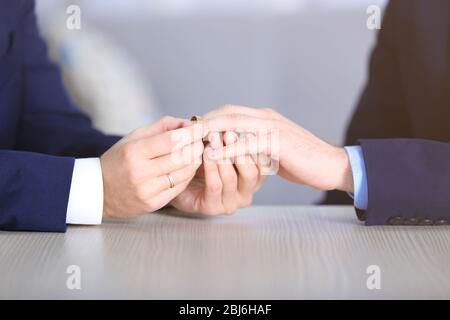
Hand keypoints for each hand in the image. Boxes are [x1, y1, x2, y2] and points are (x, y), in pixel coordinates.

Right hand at [100, 116, 203, 218]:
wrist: (98, 191)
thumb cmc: (119, 159)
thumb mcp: (134, 137)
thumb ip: (162, 127)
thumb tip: (188, 123)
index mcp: (133, 151)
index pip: (170, 140)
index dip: (190, 133)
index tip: (201, 127)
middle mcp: (139, 172)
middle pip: (180, 157)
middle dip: (196, 146)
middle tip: (203, 140)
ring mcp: (147, 190)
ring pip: (183, 173)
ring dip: (195, 161)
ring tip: (199, 153)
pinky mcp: (152, 204)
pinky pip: (179, 188)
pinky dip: (188, 176)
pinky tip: (190, 168)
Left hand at [170, 129, 264, 214]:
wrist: (173, 180)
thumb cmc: (200, 160)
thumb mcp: (219, 146)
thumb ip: (231, 137)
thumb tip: (238, 119)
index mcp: (253, 179)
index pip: (260, 162)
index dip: (250, 144)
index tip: (240, 126)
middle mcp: (246, 193)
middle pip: (251, 172)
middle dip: (237, 150)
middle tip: (227, 132)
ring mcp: (231, 203)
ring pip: (232, 179)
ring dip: (221, 157)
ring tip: (213, 139)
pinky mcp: (214, 208)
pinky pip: (215, 186)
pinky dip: (210, 168)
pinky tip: (204, 155)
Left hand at [203, 105, 353, 191]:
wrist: (330, 165)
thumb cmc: (302, 160)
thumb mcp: (274, 149)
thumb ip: (256, 145)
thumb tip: (237, 149)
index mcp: (265, 118)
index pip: (231, 111)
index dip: (210, 118)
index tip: (192, 129)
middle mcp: (266, 118)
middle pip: (228, 112)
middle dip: (205, 121)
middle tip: (185, 132)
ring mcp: (273, 127)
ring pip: (234, 123)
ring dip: (211, 132)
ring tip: (191, 142)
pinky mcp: (278, 142)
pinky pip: (246, 143)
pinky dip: (227, 149)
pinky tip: (213, 156)